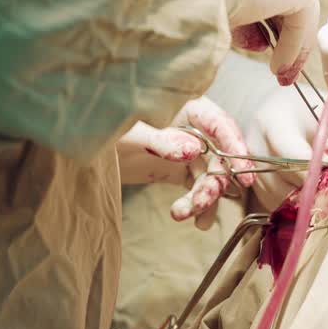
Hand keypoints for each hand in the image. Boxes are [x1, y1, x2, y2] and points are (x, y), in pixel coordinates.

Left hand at [116, 97, 255, 229]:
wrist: (84, 152)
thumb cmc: (105, 129)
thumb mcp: (132, 133)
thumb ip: (163, 141)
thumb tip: (194, 151)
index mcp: (187, 107)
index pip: (219, 123)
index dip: (234, 147)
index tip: (242, 172)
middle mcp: (193, 128)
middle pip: (219, 155)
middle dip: (213, 182)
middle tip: (200, 203)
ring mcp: (187, 150)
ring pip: (210, 175)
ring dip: (203, 198)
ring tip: (182, 214)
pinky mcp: (179, 169)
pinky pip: (198, 187)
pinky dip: (200, 206)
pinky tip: (198, 221)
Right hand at [210, 0, 320, 85]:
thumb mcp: (221, 6)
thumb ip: (245, 23)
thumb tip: (261, 44)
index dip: (274, 25)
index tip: (268, 48)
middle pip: (292, 4)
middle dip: (287, 40)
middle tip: (282, 69)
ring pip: (298, 16)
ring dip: (290, 48)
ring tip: (282, 75)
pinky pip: (299, 24)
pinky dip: (290, 49)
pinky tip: (278, 69)